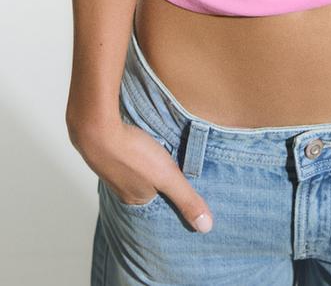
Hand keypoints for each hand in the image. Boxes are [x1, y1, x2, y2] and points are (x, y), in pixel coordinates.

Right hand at [69, 115, 213, 232]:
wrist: (97, 130)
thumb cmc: (132, 154)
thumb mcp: (167, 176)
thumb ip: (186, 199)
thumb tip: (206, 227)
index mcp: (137, 199)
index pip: (161, 201)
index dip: (175, 191)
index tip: (186, 183)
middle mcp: (123, 188)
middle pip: (149, 184)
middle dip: (161, 177)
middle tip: (176, 165)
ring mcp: (114, 168)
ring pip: (138, 168)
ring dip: (149, 161)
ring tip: (161, 153)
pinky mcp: (110, 149)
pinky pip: (128, 153)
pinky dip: (137, 149)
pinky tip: (142, 141)